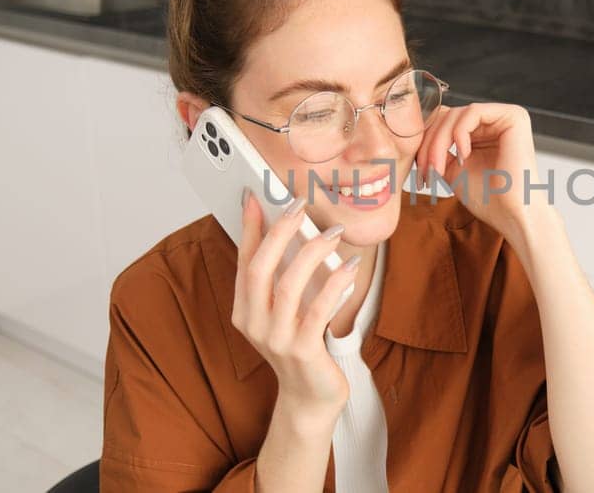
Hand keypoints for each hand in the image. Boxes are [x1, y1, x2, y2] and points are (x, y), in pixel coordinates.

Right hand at [233, 192, 359, 421]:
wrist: (310, 397)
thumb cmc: (300, 346)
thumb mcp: (283, 311)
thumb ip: (282, 278)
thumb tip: (290, 231)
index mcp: (243, 310)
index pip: (244, 261)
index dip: (249, 227)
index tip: (256, 196)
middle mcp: (253, 324)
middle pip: (260, 268)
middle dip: (279, 231)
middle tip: (298, 206)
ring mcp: (276, 339)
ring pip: (288, 285)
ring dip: (311, 253)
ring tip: (333, 233)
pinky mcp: (303, 351)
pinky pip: (318, 310)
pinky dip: (335, 284)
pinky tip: (350, 266)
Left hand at [415, 103, 552, 241]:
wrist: (511, 215)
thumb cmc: (488, 199)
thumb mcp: (452, 169)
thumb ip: (438, 149)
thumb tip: (418, 133)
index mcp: (483, 131)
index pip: (445, 122)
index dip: (427, 141)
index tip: (420, 168)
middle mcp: (495, 120)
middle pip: (448, 116)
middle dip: (430, 143)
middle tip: (426, 170)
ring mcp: (505, 116)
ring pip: (456, 114)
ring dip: (440, 142)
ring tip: (439, 168)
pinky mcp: (513, 117)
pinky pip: (473, 112)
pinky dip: (460, 134)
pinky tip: (464, 156)